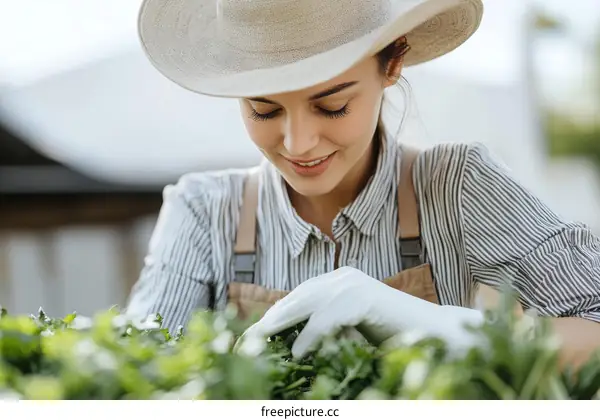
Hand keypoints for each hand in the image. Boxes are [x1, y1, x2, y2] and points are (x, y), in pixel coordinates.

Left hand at [235, 267, 484, 358]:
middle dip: (267, 322)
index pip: (295, 299)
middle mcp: (342, 278)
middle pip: (294, 299)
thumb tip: (287, 346)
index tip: (249, 338)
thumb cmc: (389, 337)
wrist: (433, 336)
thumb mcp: (347, 331)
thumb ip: (322, 330)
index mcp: (336, 282)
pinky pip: (329, 317)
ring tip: (259, 346)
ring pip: (306, 304)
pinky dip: (310, 336)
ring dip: (280, 327)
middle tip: (244, 342)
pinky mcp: (365, 297)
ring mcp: (353, 284)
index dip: (271, 318)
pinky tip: (298, 353)